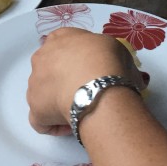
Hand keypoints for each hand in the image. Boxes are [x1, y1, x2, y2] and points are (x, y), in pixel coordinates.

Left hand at [26, 28, 143, 135]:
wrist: (97, 85)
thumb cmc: (109, 61)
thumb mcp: (119, 50)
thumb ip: (116, 60)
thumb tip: (132, 78)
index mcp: (60, 38)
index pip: (62, 46)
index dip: (76, 60)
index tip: (90, 70)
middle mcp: (42, 57)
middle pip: (50, 69)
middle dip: (65, 80)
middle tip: (86, 90)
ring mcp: (34, 83)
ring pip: (43, 94)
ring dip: (58, 101)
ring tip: (81, 110)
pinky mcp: (34, 108)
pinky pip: (41, 120)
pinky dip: (53, 125)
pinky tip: (70, 127)